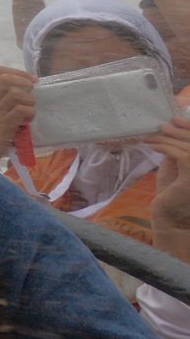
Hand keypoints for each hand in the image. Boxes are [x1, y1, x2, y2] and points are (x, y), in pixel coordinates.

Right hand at [0, 66, 36, 161]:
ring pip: (16, 94)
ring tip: (30, 110)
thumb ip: (0, 103)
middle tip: (32, 92)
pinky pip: (21, 110)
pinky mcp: (3, 124)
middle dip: (24, 81)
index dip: (18, 72)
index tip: (30, 80)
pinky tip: (28, 121)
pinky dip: (30, 113)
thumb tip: (24, 96)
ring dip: (29, 101)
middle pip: (6, 78)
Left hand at [145, 116, 189, 232]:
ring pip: (188, 148)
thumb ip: (178, 152)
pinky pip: (181, 155)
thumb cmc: (173, 195)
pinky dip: (165, 147)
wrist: (170, 219)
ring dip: (168, 138)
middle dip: (179, 131)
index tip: (176, 119)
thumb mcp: (176, 168)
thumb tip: (170, 131)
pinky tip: (152, 146)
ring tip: (151, 136)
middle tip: (162, 125)